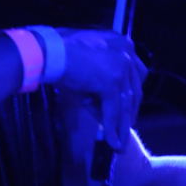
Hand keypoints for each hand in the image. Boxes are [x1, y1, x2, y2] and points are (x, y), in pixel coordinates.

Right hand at [56, 29, 146, 151]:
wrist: (49, 51)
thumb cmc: (60, 57)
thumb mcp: (85, 72)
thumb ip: (97, 89)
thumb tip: (103, 114)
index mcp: (122, 43)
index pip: (135, 73)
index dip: (131, 94)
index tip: (128, 108)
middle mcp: (127, 52)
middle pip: (134, 88)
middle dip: (129, 112)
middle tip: (126, 128)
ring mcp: (121, 67)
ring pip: (125, 102)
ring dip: (122, 125)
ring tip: (120, 142)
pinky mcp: (111, 81)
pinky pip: (113, 109)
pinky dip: (112, 127)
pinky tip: (113, 141)